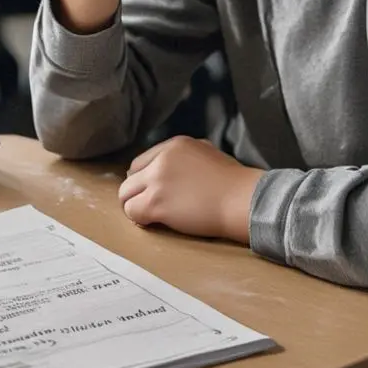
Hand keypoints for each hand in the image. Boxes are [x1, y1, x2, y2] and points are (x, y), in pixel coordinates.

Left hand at [118, 136, 264, 243]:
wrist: (241, 199)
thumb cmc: (232, 181)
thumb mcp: (208, 153)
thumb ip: (186, 156)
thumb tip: (172, 166)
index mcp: (175, 145)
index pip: (141, 161)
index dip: (144, 179)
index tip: (151, 191)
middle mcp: (162, 159)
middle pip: (130, 177)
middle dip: (136, 193)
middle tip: (147, 206)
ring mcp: (157, 180)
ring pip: (126, 194)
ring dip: (134, 206)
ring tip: (149, 216)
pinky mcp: (156, 203)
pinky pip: (132, 212)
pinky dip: (139, 219)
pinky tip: (153, 222)